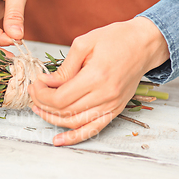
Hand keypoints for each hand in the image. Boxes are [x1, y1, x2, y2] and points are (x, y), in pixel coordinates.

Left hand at [28, 17, 169, 145]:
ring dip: (52, 118)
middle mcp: (105, 95)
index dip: (41, 94)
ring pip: (74, 122)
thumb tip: (46, 83)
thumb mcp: (84, 44)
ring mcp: (112, 105)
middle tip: (33, 92)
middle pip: (64, 111)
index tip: (35, 83)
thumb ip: (64, 68)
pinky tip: (58, 140)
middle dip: (42, 103)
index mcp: (96, 77)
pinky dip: (74, 137)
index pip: (60, 97)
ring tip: (39, 108)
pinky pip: (92, 130)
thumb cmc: (115, 39)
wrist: (144, 44)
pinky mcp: (115, 110)